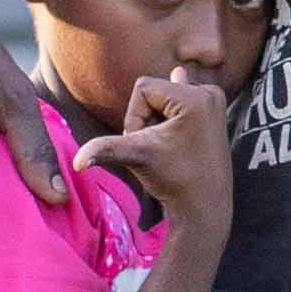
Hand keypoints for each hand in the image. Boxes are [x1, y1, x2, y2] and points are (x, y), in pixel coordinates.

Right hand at [73, 66, 235, 235]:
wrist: (203, 205)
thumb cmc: (172, 180)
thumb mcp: (136, 157)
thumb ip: (104, 150)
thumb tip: (76, 163)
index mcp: (194, 97)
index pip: (143, 88)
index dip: (135, 117)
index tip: (148, 143)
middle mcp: (209, 93)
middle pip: (155, 92)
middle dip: (147, 120)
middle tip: (162, 148)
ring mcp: (214, 101)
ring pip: (165, 98)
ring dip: (158, 121)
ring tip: (173, 146)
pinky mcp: (214, 110)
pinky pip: (182, 97)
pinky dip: (173, 108)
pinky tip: (180, 86)